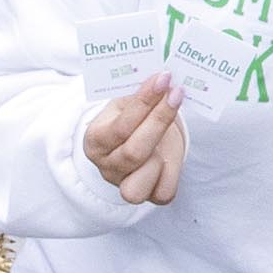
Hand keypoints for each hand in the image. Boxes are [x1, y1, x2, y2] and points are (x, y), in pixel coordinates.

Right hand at [81, 75, 186, 206]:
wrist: (136, 136)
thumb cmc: (131, 117)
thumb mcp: (128, 102)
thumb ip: (139, 95)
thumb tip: (162, 77)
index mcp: (96, 141)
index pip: (121, 126)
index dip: (145, 102)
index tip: (163, 79)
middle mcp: (107, 167)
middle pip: (134, 153)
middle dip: (159, 120)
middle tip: (177, 92)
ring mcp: (125, 184)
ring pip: (141, 185)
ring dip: (160, 158)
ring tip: (168, 135)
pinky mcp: (148, 195)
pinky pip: (163, 194)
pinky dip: (172, 174)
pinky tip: (171, 154)